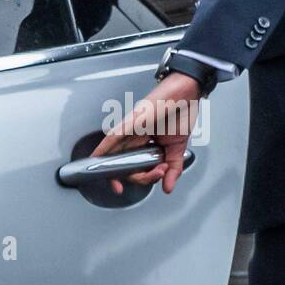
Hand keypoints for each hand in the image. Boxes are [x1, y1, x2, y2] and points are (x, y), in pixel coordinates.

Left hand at [90, 71, 202, 194]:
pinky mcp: (132, 121)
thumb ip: (173, 169)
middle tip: (158, 173)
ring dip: (120, 170)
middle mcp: (134, 137)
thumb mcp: (177, 148)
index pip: (133, 166)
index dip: (132, 180)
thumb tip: (167, 187)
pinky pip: (114, 135)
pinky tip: (98, 157)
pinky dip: (105, 147)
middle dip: (136, 178)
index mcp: (144, 144)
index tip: (131, 190)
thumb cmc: (179, 114)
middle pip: (125, 164)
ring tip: (127, 180)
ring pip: (117, 154)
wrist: (186, 93)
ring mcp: (131, 129)